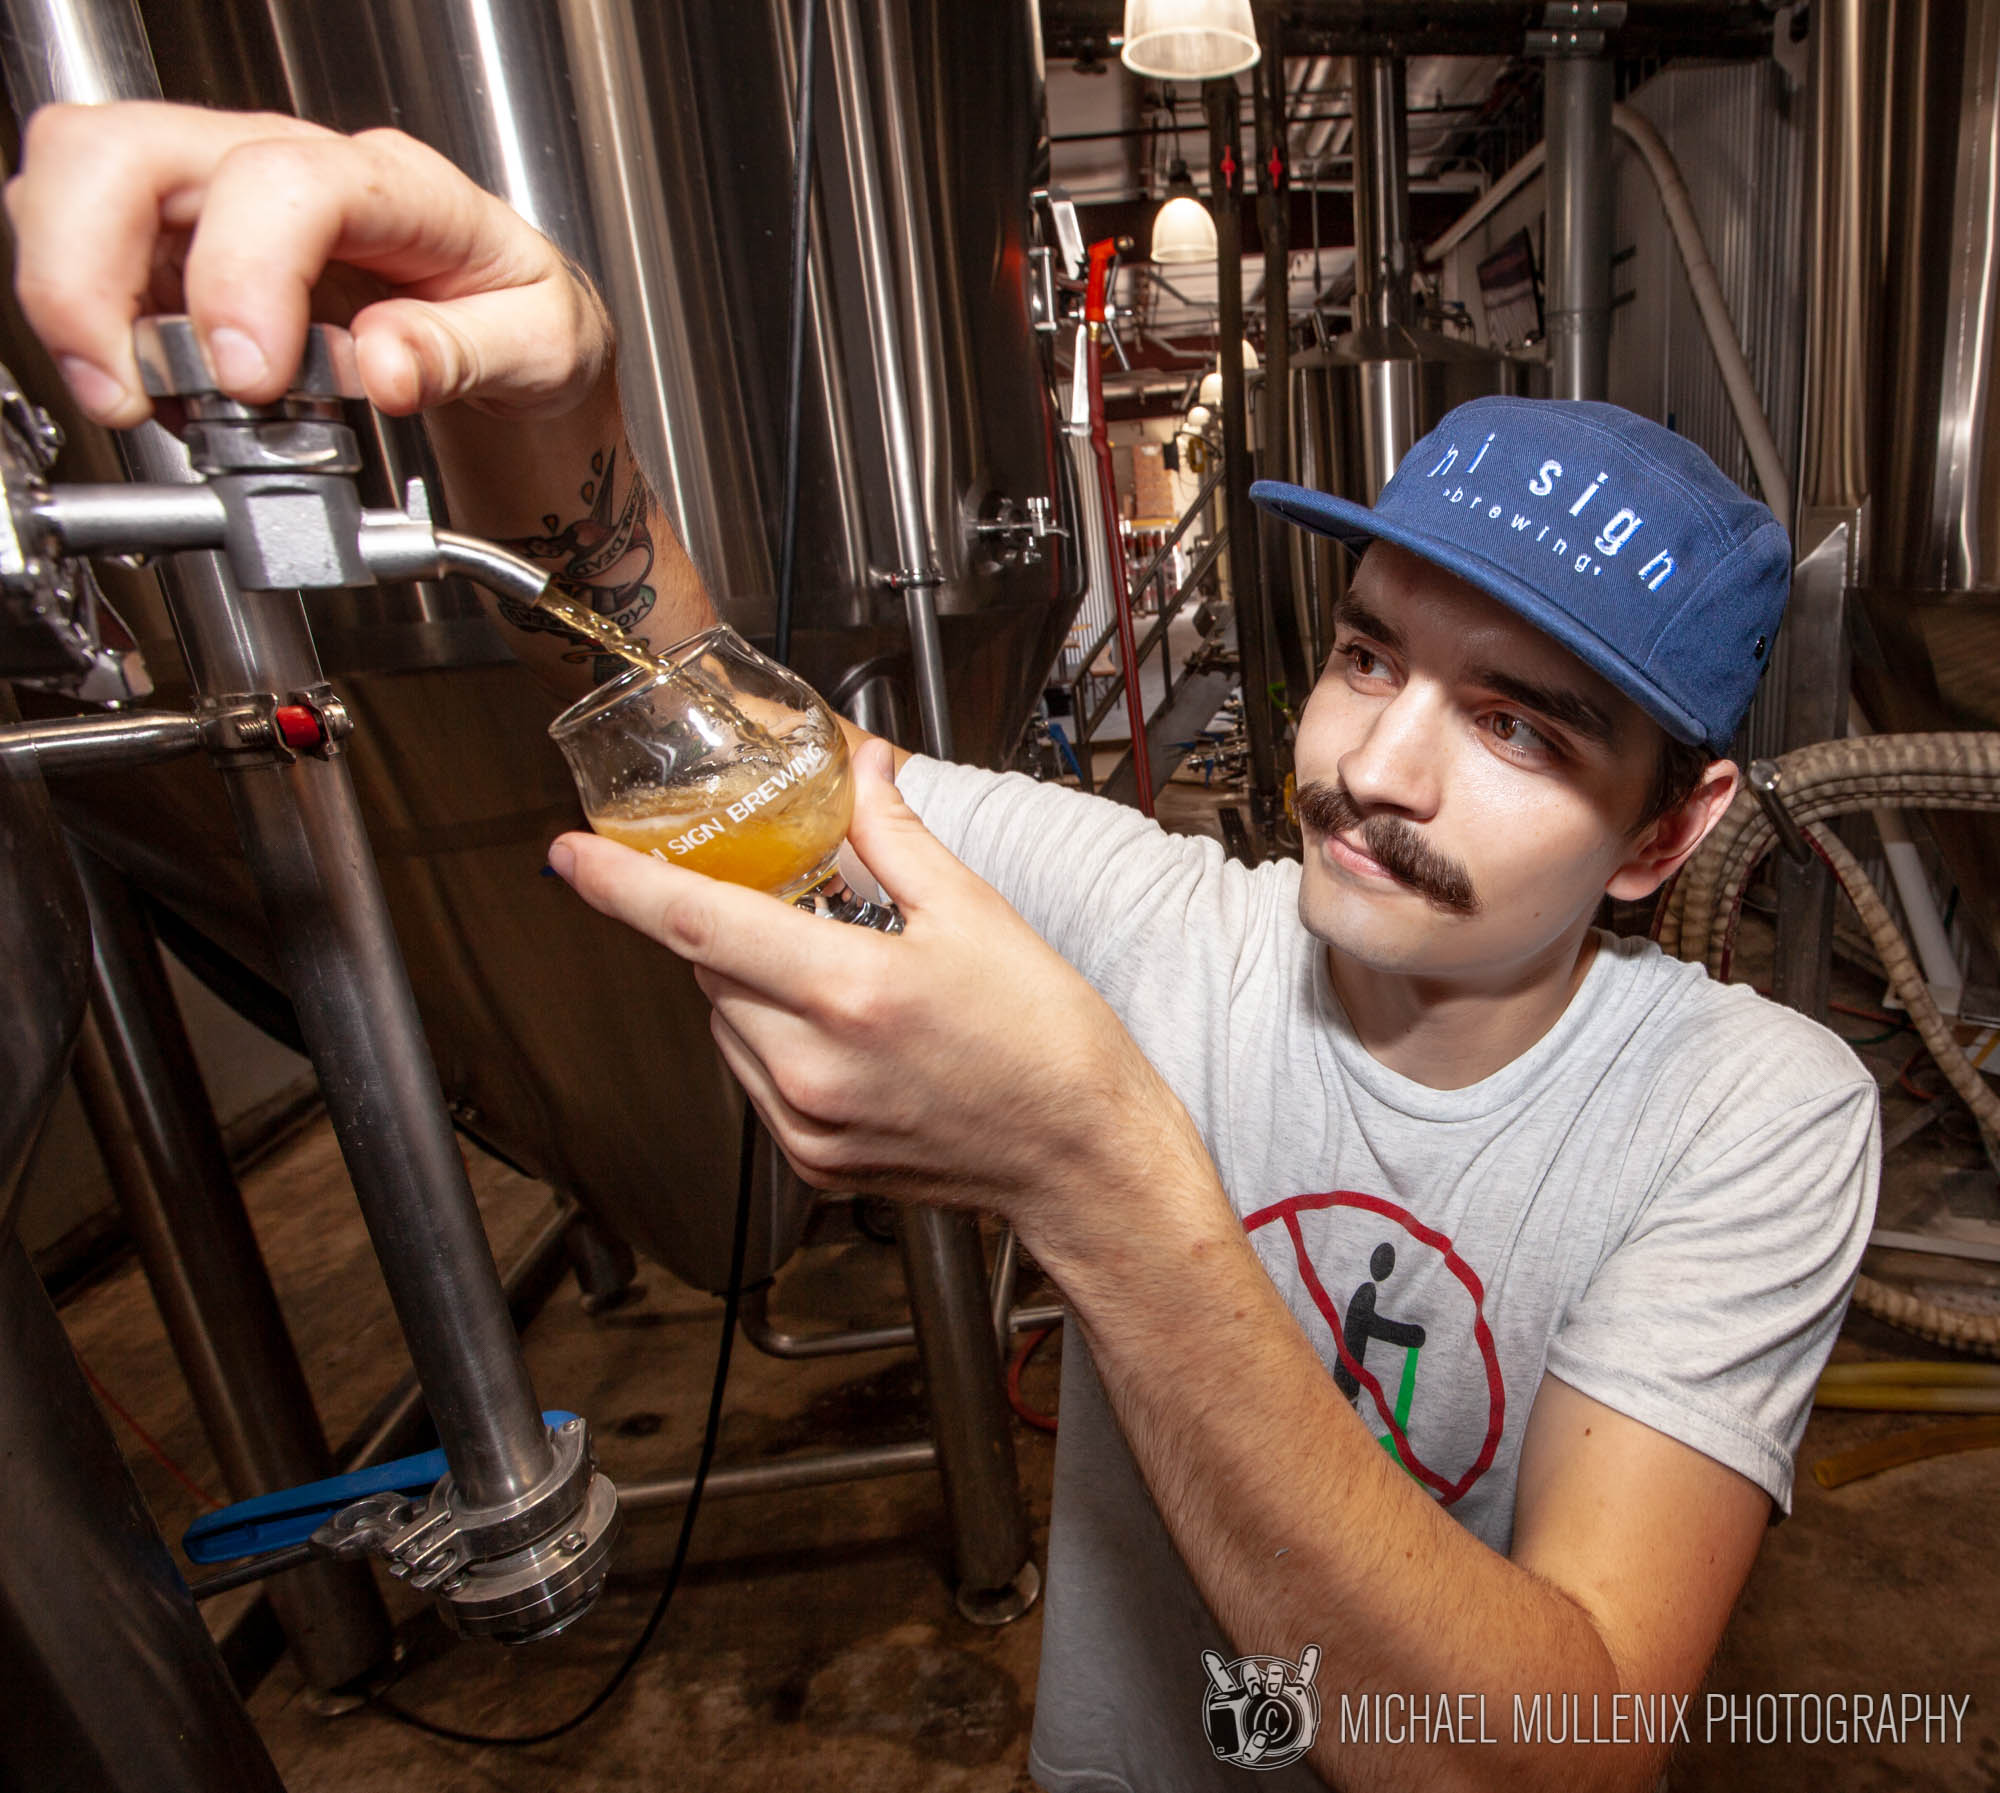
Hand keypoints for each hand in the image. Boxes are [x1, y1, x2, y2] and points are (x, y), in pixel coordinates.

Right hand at [5, 101, 610, 428]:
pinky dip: (99, 331)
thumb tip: (387, 367)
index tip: (248, 378)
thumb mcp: (544, 349)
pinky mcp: (188, 250)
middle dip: (93, 274)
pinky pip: (96, 258)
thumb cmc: (527, 324)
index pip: (281, 183)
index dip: (241, 274)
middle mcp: (293, 170)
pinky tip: (160, 392)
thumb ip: (466, 354)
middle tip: (129, 390)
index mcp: (396, 187)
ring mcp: (227, 202)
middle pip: (129, 152)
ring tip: (138, 398)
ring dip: (78, 300)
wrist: (518, 339)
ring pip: (86, 187)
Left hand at [546, 741, 1223, 1266]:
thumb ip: (894, 837)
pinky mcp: (811, 1162)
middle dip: (736, 925)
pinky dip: (774, 1040)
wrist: (1080, 1157)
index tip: (570, 853)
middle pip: (711, 971)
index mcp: (851, 992)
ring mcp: (807, 1124)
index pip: (698, 925)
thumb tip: (861, 770)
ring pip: (726, 1024)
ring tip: (843, 981)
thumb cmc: (1049, 1045)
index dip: (623, 884)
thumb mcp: (976, 915)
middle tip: (796, 905)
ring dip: (752, 985)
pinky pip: (753, 1077)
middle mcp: (814, 1067)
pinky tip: (844, 1034)